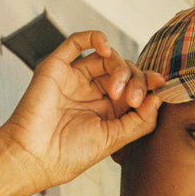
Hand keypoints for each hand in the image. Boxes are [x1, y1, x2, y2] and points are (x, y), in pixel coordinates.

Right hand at [0, 30, 164, 195]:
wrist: (34, 157)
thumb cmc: (69, 155)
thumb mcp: (113, 141)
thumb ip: (139, 121)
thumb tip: (159, 98)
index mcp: (108, 112)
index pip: (136, 89)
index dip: (149, 85)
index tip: (160, 87)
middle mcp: (93, 94)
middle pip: (125, 71)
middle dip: (136, 80)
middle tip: (132, 99)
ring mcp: (75, 79)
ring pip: (106, 58)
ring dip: (119, 67)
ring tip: (117, 90)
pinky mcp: (57, 67)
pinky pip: (77, 42)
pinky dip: (95, 38)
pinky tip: (106, 49)